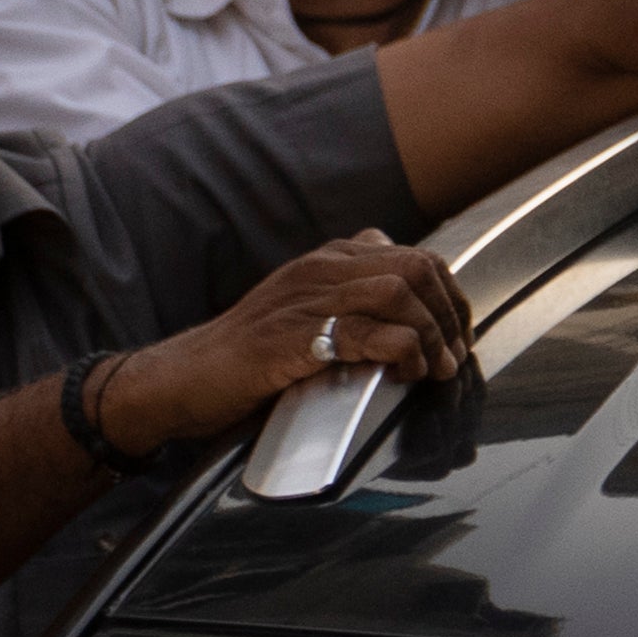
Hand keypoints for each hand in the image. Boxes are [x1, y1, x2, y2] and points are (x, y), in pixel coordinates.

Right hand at [104, 231, 471, 450]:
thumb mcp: (304, 314)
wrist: (180, 380)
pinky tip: (405, 373)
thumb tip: (408, 307)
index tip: (457, 336)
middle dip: (448, 313)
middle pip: (416, 266)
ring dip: (430, 333)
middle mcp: (320, 269)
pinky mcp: (291, 337)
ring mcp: (305, 299)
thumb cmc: (245, 359)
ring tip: (434, 370)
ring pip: (399, 292)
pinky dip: (401, 350)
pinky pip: (365, 331)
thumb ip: (349, 301)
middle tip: (453, 357)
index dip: (449, 296)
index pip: (415, 256)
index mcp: (328, 260)